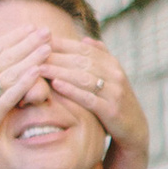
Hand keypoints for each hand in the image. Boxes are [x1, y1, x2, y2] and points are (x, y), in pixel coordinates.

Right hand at [0, 11, 53, 168]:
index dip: (13, 37)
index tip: (30, 28)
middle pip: (5, 58)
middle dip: (28, 43)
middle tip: (46, 31)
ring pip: (9, 74)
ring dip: (30, 59)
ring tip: (48, 48)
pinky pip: (9, 96)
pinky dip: (24, 82)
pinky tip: (38, 71)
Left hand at [45, 31, 146, 164]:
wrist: (134, 129)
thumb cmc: (114, 100)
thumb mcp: (110, 77)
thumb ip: (100, 58)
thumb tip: (84, 39)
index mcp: (112, 63)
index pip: (83, 48)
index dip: (61, 43)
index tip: (40, 39)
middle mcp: (115, 74)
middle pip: (81, 60)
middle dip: (56, 56)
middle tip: (33, 53)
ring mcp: (115, 92)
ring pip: (83, 77)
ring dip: (59, 71)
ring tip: (39, 68)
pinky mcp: (112, 110)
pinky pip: (89, 98)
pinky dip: (72, 90)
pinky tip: (56, 85)